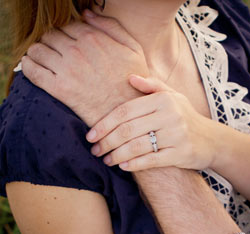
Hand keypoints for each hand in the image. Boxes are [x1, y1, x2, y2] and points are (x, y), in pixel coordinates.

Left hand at [22, 10, 147, 125]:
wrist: (130, 117)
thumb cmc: (135, 85)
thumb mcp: (134, 50)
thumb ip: (112, 27)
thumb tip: (87, 14)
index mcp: (94, 38)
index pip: (67, 27)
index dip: (67, 36)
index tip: (68, 46)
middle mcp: (78, 50)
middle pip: (50, 36)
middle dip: (52, 43)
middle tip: (56, 55)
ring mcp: (67, 69)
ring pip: (38, 50)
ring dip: (38, 54)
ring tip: (43, 62)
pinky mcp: (59, 89)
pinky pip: (32, 71)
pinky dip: (28, 67)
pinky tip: (32, 68)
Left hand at [86, 76, 216, 170]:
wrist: (213, 141)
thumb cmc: (186, 118)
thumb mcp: (173, 97)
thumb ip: (152, 86)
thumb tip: (129, 78)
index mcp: (162, 100)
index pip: (125, 111)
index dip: (104, 124)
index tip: (91, 135)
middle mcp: (169, 115)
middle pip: (128, 130)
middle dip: (107, 142)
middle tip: (95, 150)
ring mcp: (176, 135)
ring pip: (137, 146)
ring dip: (117, 155)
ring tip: (106, 160)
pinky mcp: (181, 154)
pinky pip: (151, 160)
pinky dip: (134, 164)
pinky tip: (123, 166)